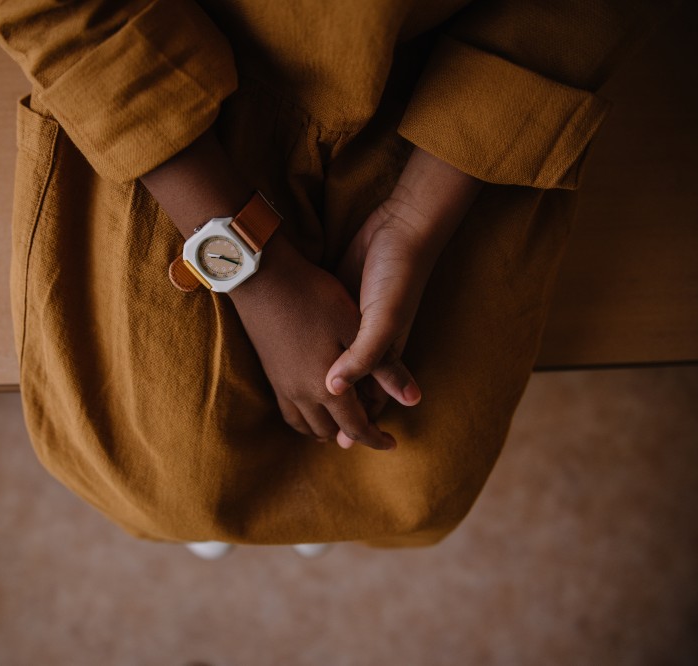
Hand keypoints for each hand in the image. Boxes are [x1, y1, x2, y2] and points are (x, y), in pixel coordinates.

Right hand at [230, 237, 395, 450]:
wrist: (262, 278)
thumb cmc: (313, 297)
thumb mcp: (355, 327)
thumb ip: (383, 367)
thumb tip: (413, 399)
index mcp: (328, 387)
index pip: (356, 428)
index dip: (376, 439)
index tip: (392, 443)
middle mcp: (302, 394)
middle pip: (330, 431)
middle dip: (352, 434)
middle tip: (371, 427)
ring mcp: (282, 385)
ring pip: (306, 425)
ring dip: (326, 428)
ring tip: (343, 420)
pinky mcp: (271, 373)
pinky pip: (288, 411)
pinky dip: (304, 418)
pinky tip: (313, 404)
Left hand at [325, 147, 481, 433]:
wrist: (399, 228)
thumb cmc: (396, 276)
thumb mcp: (383, 320)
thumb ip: (364, 357)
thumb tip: (333, 389)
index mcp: (384, 355)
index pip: (369, 401)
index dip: (356, 424)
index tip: (335, 444)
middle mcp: (370, 344)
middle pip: (354, 388)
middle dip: (339, 409)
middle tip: (314, 431)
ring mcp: (355, 325)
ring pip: (340, 364)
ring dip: (327, 381)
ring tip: (303, 400)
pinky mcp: (342, 304)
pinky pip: (331, 337)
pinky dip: (320, 350)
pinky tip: (298, 353)